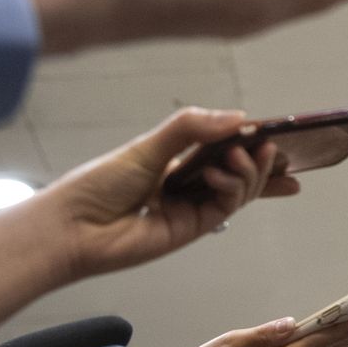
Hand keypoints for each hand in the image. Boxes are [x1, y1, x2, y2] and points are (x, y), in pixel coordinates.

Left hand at [19, 108, 293, 282]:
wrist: (74, 227)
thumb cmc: (99, 184)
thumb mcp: (148, 145)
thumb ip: (191, 128)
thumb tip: (238, 117)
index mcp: (176, 163)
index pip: (223, 151)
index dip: (251, 145)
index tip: (273, 135)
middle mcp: (188, 186)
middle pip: (239, 172)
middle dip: (260, 160)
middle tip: (267, 145)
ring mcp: (192, 208)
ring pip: (239, 191)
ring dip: (249, 173)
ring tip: (242, 157)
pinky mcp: (193, 229)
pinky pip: (226, 208)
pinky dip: (232, 189)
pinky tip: (222, 175)